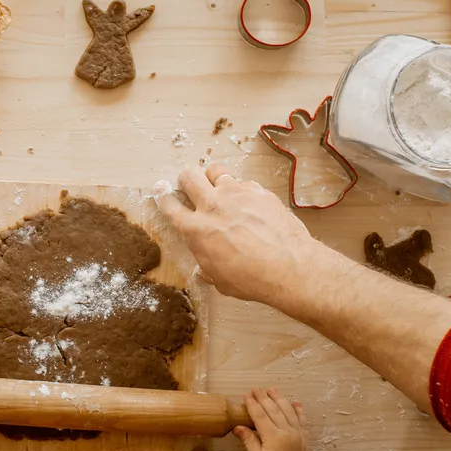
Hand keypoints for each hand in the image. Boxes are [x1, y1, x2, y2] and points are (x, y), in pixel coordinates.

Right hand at [156, 165, 323, 303]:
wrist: (288, 266)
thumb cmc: (252, 278)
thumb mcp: (220, 280)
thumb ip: (207, 268)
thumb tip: (202, 271)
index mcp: (197, 230)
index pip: (170, 206)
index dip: (163, 197)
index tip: (162, 191)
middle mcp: (213, 206)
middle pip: (189, 176)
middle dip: (185, 179)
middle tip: (190, 186)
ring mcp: (236, 194)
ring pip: (215, 170)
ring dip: (213, 178)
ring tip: (219, 188)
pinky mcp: (258, 191)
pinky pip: (243, 182)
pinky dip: (241, 189)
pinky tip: (248, 202)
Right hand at [232, 388, 307, 450]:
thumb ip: (248, 439)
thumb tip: (238, 426)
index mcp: (274, 437)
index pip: (260, 415)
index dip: (253, 404)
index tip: (247, 395)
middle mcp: (288, 433)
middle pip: (274, 410)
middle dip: (264, 398)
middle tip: (256, 389)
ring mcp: (299, 436)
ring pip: (289, 412)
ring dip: (280, 400)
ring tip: (272, 390)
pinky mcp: (305, 442)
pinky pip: (303, 422)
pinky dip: (299, 411)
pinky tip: (295, 403)